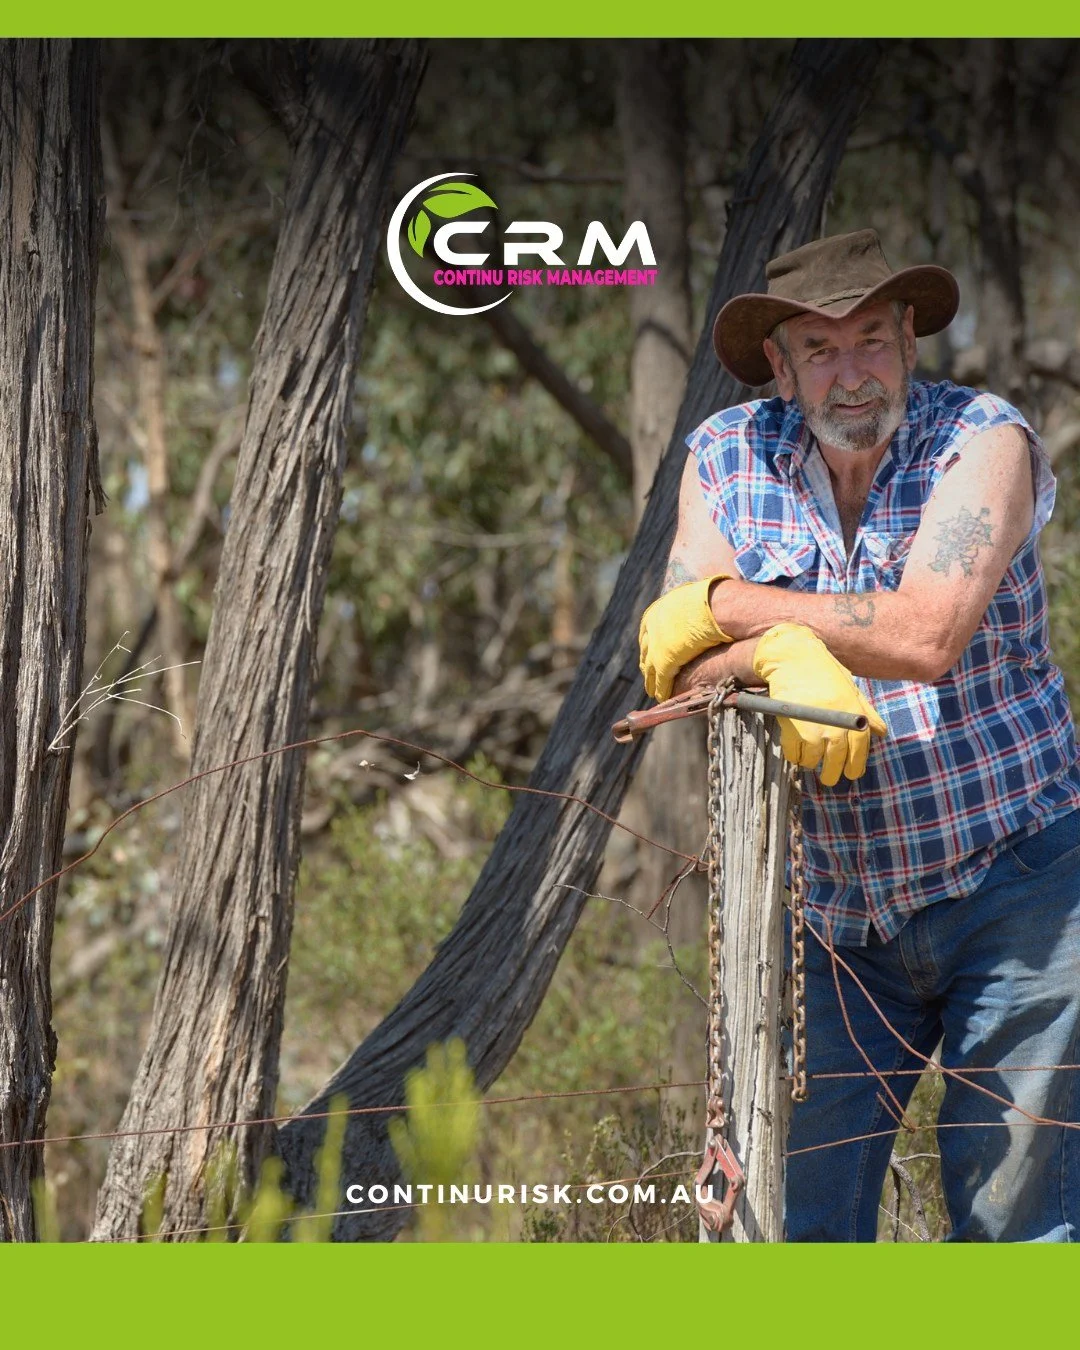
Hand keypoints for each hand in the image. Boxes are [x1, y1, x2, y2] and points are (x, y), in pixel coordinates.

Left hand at [638, 576, 733, 701]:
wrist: (714, 606)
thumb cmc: (712, 601)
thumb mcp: (693, 599)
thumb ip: (690, 608)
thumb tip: (703, 605)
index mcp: (656, 612)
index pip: (647, 633)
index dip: (649, 645)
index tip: (649, 653)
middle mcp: (652, 629)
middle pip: (646, 651)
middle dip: (647, 663)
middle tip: (648, 674)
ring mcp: (656, 646)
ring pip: (649, 669)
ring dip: (651, 681)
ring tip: (652, 690)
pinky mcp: (664, 661)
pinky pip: (660, 680)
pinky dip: (661, 689)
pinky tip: (662, 697)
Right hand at [751, 623, 886, 785]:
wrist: (795, 659)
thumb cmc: (825, 673)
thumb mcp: (851, 691)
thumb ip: (868, 714)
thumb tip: (881, 733)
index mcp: (854, 718)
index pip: (858, 753)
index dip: (854, 767)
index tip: (850, 774)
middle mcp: (836, 728)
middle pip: (835, 763)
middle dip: (831, 775)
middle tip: (828, 778)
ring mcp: (814, 731)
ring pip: (812, 761)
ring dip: (809, 761)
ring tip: (808, 753)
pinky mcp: (792, 731)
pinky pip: (793, 754)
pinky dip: (793, 754)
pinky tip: (795, 745)